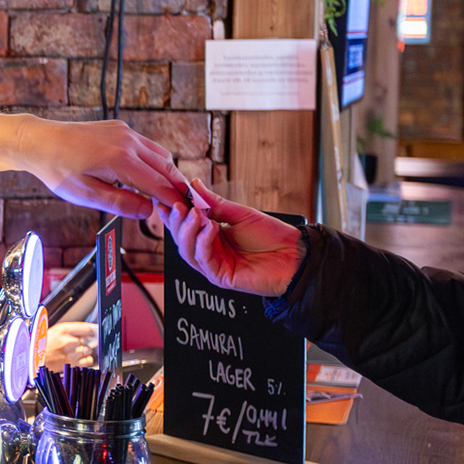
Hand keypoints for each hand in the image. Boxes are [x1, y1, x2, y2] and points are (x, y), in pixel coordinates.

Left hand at [20, 117, 190, 218]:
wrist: (39, 141)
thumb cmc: (57, 169)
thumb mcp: (86, 194)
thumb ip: (120, 203)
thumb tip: (148, 211)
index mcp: (120, 159)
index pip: (158, 184)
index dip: (174, 200)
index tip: (186, 213)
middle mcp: (127, 141)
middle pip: (166, 166)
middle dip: (178, 186)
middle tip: (188, 205)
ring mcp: (124, 132)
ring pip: (159, 154)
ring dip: (168, 173)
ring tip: (172, 193)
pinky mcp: (119, 128)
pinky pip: (146, 145)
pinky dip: (154, 160)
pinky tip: (150, 175)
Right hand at [43, 321, 98, 369]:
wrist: (34, 358)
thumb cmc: (42, 344)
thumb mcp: (54, 330)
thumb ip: (70, 330)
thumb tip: (86, 330)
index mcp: (63, 330)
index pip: (86, 328)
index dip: (92, 329)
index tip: (94, 331)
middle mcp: (68, 341)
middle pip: (88, 339)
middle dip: (85, 341)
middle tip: (78, 342)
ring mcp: (71, 353)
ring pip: (88, 350)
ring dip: (85, 350)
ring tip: (77, 350)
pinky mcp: (72, 363)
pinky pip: (88, 360)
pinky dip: (87, 359)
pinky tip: (82, 357)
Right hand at [155, 180, 303, 297]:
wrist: (296, 256)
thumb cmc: (273, 236)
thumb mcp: (241, 214)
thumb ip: (215, 203)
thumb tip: (194, 185)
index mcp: (212, 236)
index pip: (185, 225)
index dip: (174, 213)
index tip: (167, 198)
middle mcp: (210, 251)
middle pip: (181, 239)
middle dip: (177, 221)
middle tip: (178, 205)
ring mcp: (213, 265)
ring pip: (187, 250)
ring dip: (187, 231)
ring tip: (195, 213)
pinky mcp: (220, 277)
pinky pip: (203, 259)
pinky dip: (203, 242)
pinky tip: (210, 228)